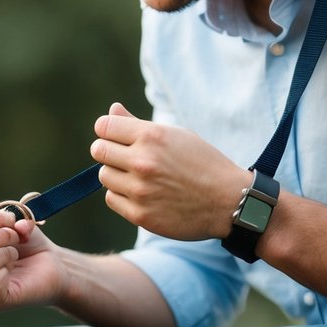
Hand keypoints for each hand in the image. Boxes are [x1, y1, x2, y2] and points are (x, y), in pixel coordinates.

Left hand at [92, 103, 250, 240]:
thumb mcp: (176, 135)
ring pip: (104, 176)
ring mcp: (140, 190)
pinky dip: (122, 196)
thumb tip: (112, 112)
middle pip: (98, 151)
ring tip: (140, 177)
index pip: (103, 126)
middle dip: (109, 152)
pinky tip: (143, 194)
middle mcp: (143, 161)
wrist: (229, 202)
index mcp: (152, 136)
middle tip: (126, 158)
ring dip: (116, 175)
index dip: (108, 131)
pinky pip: (112, 199)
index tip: (117, 137)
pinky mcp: (140, 214)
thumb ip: (138, 125)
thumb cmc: (202, 163)